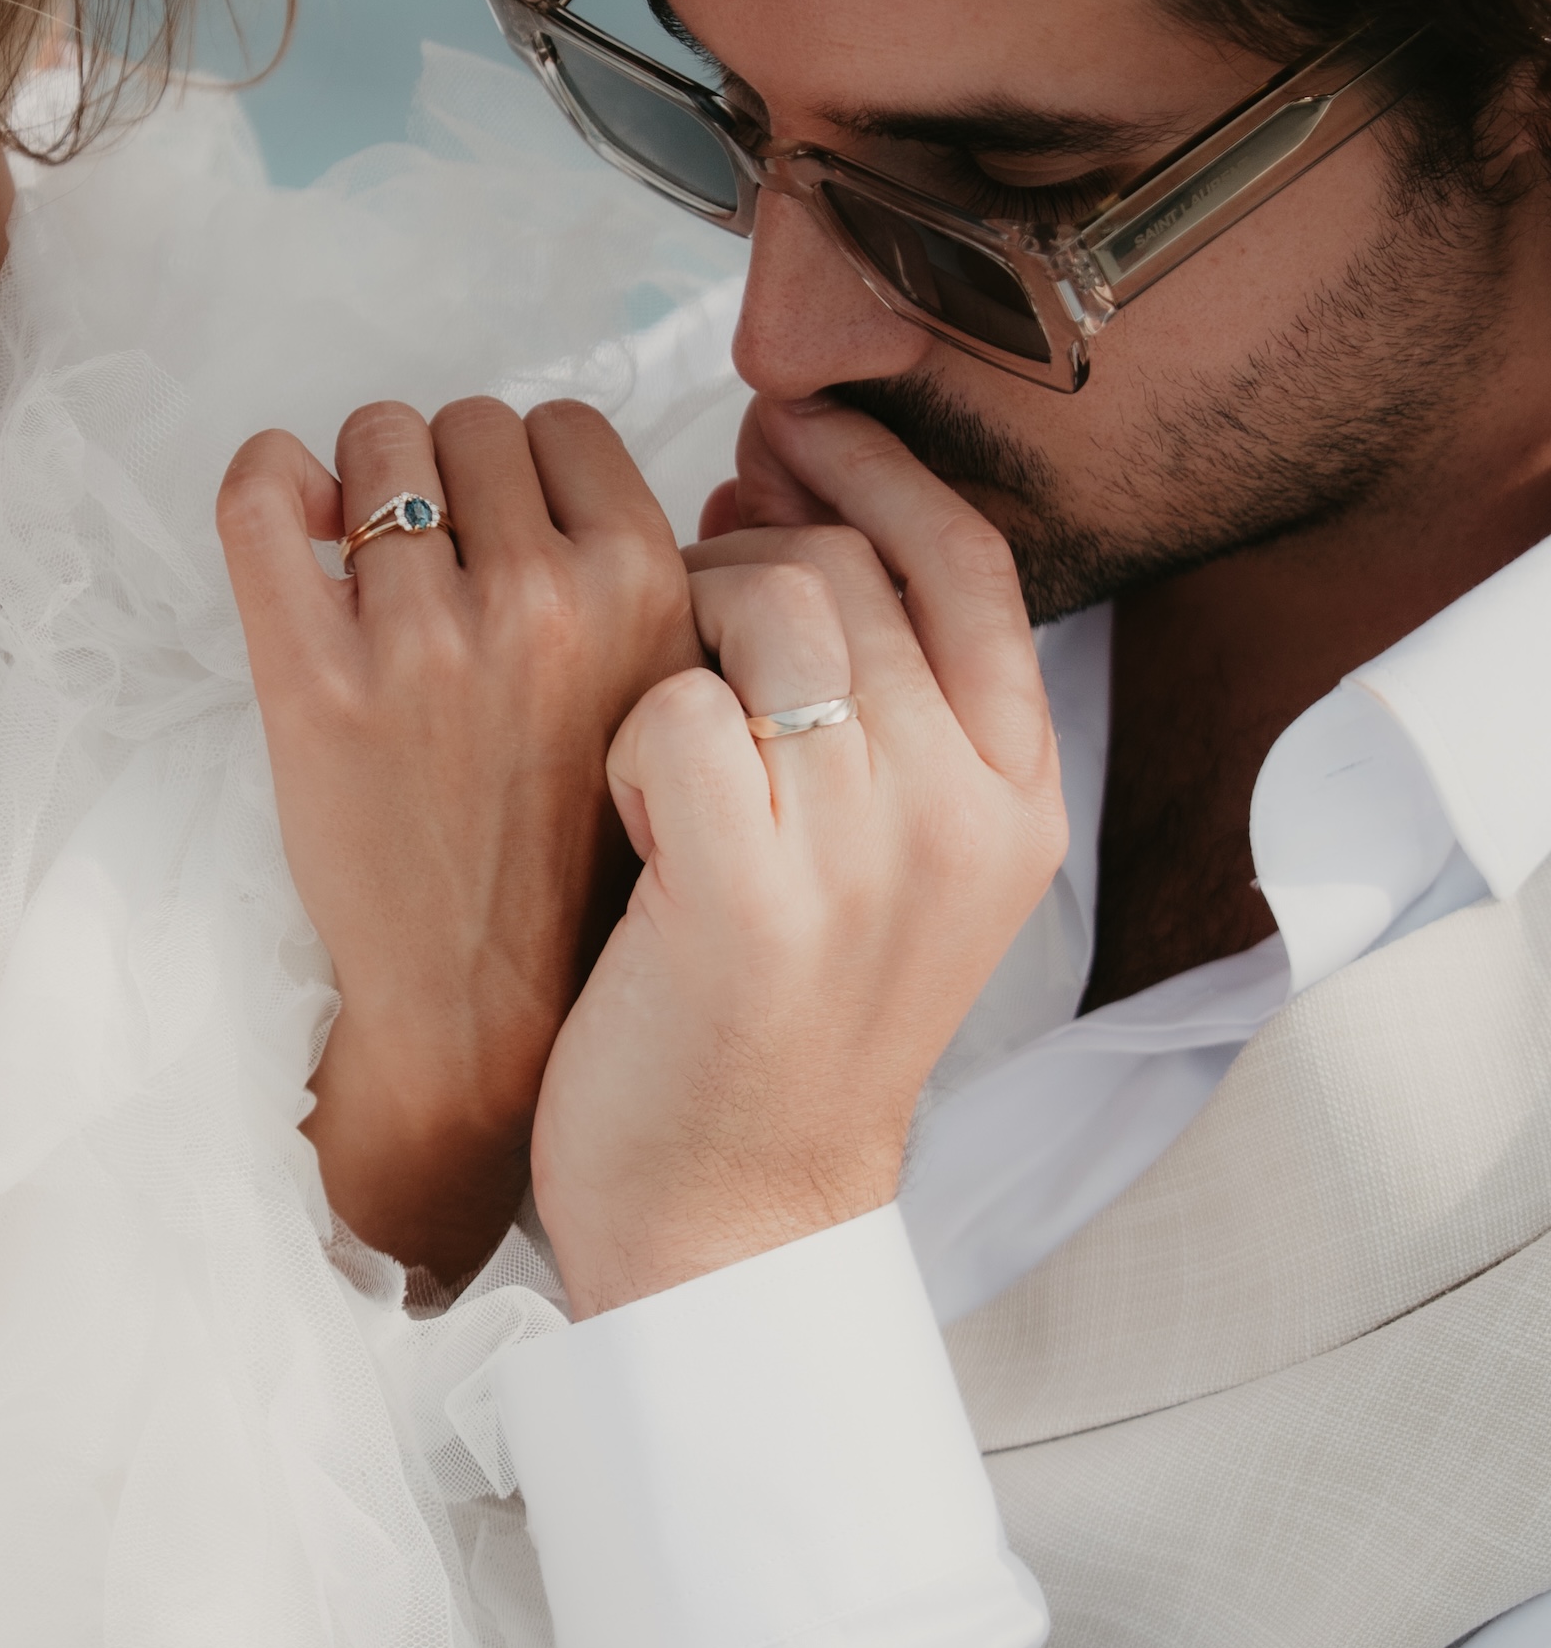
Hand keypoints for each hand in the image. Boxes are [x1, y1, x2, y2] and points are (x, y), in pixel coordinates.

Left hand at [218, 396, 697, 1280]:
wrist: (491, 1007)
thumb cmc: (579, 852)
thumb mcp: (669, 703)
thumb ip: (637, 578)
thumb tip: (548, 466)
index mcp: (648, 591)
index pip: (565, 427)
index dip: (528, 473)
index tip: (509, 534)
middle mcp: (542, 600)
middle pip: (470, 424)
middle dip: (449, 477)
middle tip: (441, 563)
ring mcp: (423, 639)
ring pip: (377, 445)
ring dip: (366, 485)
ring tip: (370, 564)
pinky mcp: (314, 683)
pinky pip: (261, 497)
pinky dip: (267, 479)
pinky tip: (290, 526)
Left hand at [532, 415, 1066, 1316]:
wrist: (734, 1218)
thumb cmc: (780, 1024)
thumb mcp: (897, 859)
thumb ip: (884, 706)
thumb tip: (782, 511)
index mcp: (1018, 795)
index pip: (968, 556)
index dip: (873, 469)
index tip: (788, 428)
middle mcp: (962, 810)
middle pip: (846, 566)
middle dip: (738, 548)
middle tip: (672, 579)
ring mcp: (862, 850)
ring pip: (760, 608)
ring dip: (675, 633)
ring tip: (651, 723)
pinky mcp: (747, 893)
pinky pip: (672, 704)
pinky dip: (629, 736)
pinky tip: (631, 810)